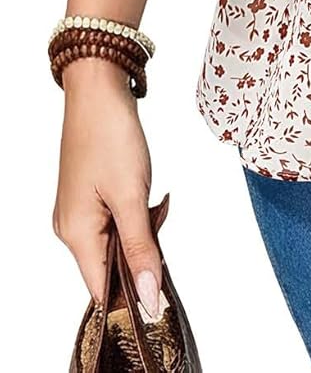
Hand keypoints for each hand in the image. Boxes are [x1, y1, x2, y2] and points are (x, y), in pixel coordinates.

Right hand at [53, 58, 163, 319]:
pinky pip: (118, 219)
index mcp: (76, 234)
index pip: (102, 288)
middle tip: (158, 214)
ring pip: (119, 239)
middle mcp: (72, 228)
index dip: (132, 295)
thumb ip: (142, 247)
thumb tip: (148, 296)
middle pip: (112, 264)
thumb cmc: (110, 137)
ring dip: (143, 226)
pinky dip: (137, 211)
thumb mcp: (132, 196)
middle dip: (144, 248)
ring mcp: (80, 211)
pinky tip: (148, 191)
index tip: (161, 289)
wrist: (99, 90)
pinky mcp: (91, 195)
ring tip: (153, 196)